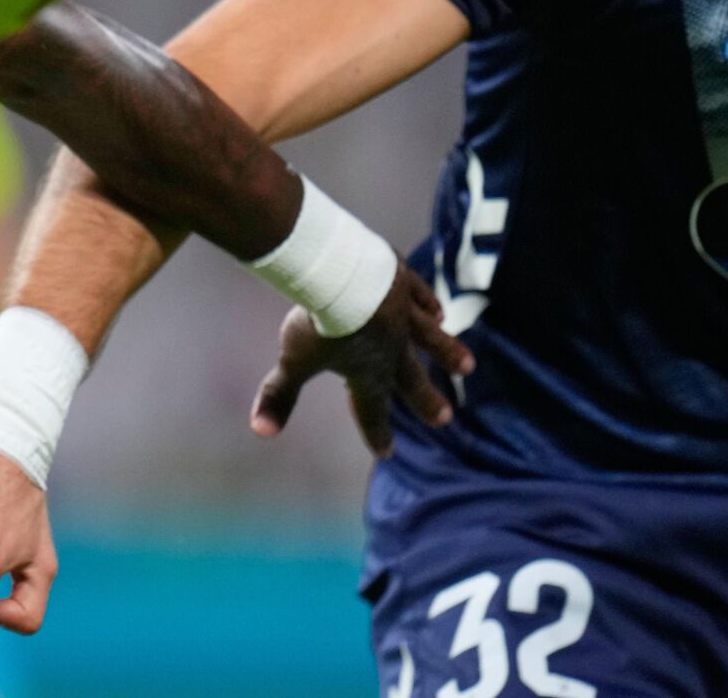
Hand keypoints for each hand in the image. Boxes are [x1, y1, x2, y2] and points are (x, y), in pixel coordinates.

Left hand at [250, 263, 473, 455]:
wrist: (342, 273)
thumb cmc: (318, 322)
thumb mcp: (293, 361)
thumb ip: (279, 395)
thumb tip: (260, 431)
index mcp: (368, 372)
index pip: (372, 410)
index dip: (377, 432)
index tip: (385, 452)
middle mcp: (393, 347)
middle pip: (410, 379)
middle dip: (425, 400)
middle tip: (443, 419)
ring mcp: (402, 314)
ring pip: (429, 339)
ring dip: (447, 353)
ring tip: (466, 367)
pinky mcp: (404, 282)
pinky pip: (421, 299)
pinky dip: (430, 307)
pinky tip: (438, 313)